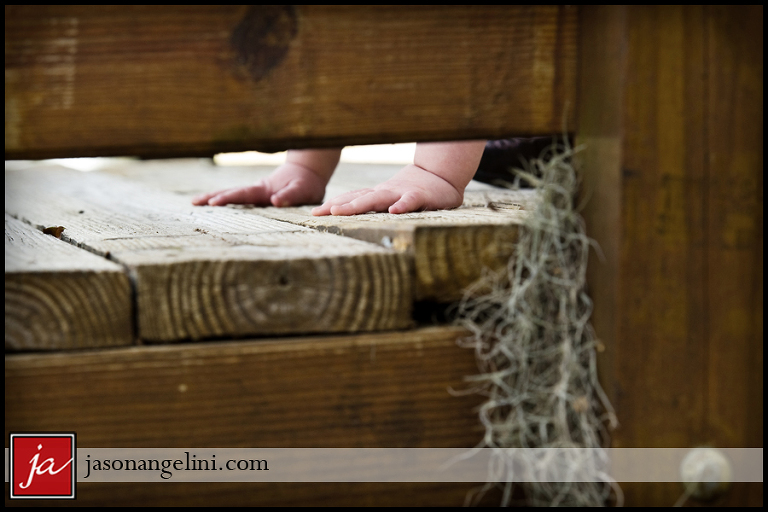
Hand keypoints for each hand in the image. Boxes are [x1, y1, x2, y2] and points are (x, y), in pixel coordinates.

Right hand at [191, 162, 327, 206]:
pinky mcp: (256, 195)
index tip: (213, 203)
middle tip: (194, 202)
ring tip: (194, 202)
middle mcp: (256, 190)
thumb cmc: (307, 184)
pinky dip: (223, 200)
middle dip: (212, 197)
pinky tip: (211, 204)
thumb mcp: (303, 190)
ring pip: (232, 193)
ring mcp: (255, 192)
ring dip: (213, 197)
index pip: (243, 194)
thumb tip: (275, 201)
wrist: (307, 172)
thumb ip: (290, 195)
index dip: (228, 198)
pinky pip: (237, 197)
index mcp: (265, 190)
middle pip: (231, 192)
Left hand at [311, 164, 463, 215]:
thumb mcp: (390, 197)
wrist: (441, 175)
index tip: (314, 213)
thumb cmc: (414, 190)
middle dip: (339, 206)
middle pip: (359, 198)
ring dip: (360, 204)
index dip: (333, 205)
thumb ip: (374, 204)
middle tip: (319, 213)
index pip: (352, 198)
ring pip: (378, 198)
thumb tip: (350, 213)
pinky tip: (394, 212)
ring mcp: (401, 193)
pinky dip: (402, 205)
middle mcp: (386, 192)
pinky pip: (410, 201)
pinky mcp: (420, 196)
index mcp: (378, 194)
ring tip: (342, 211)